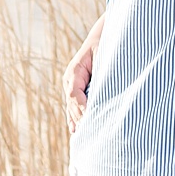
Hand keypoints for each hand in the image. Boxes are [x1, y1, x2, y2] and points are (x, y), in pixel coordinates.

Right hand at [64, 15, 105, 132]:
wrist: (101, 37)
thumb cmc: (105, 46)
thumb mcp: (103, 58)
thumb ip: (101, 74)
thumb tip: (103, 92)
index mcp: (74, 72)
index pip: (74, 95)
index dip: (82, 107)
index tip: (90, 118)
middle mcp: (69, 80)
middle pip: (72, 105)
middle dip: (80, 119)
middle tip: (89, 134)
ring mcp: (70, 86)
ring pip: (71, 108)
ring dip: (77, 121)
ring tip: (83, 137)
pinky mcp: (75, 89)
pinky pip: (73, 107)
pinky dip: (75, 119)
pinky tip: (75, 131)